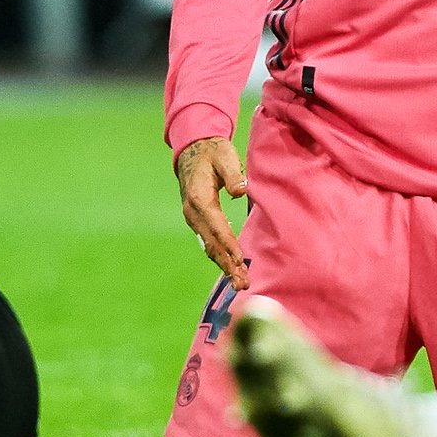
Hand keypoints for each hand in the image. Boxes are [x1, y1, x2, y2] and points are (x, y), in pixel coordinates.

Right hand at [175, 136, 249, 287]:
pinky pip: (208, 243)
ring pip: (209, 247)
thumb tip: (241, 191)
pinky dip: (220, 258)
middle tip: (243, 283)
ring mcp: (193, 219)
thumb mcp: (224, 156)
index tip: (240, 259)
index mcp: (199, 198)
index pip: (216, 225)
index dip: (228, 243)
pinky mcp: (197, 222)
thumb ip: (233, 174)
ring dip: (224, 266)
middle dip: (228, 265)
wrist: (193, 152)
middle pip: (212, 243)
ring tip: (239, 283)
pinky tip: (231, 269)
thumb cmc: (213, 153)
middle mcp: (193, 213)